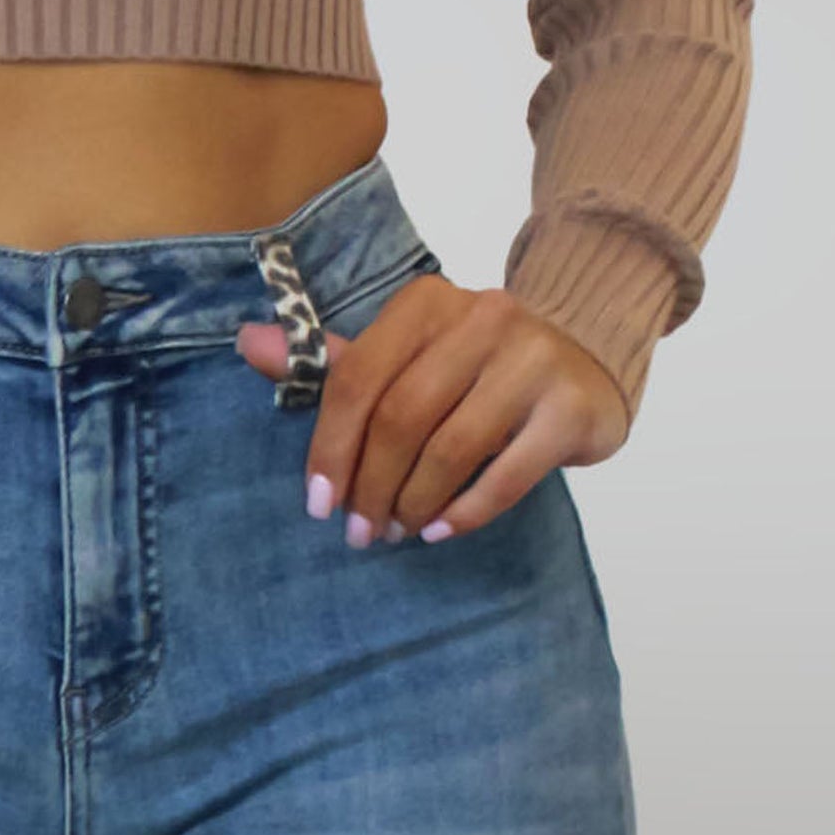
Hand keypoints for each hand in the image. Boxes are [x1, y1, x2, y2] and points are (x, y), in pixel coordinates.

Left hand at [235, 274, 629, 545]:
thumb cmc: (478, 363)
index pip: (359, 376)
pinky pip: (507, 473)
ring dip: (413, 501)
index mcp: (427, 302)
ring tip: (397, 531)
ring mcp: (532, 360)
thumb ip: (336, 358)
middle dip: (371, 483)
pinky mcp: (571, 406)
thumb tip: (247, 342)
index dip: (331, 446)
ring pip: (452, 446)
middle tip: (360, 531)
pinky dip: (465, 511)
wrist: (587, 355)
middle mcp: (482, 318)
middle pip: (402, 415)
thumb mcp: (410, 352)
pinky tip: (439, 530)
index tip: (319, 504)